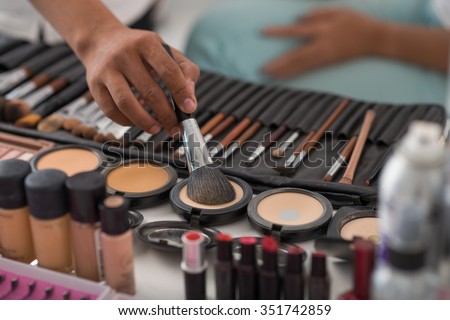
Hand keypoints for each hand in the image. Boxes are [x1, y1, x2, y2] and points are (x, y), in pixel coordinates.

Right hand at [80, 26, 199, 135]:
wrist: (101, 41)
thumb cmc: (139, 50)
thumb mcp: (165, 50)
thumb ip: (184, 70)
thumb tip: (190, 97)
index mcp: (147, 43)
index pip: (168, 70)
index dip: (181, 92)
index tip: (189, 109)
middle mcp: (125, 55)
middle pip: (149, 91)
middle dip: (166, 115)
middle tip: (175, 128)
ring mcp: (107, 70)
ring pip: (126, 103)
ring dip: (145, 122)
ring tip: (157, 129)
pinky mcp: (94, 85)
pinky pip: (111, 110)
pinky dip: (127, 121)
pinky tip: (138, 122)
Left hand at [263, 8, 381, 78]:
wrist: (375, 39)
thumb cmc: (356, 21)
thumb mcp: (339, 10)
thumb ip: (318, 12)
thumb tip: (299, 18)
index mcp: (323, 28)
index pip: (296, 30)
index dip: (279, 32)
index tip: (263, 32)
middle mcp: (322, 44)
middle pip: (296, 55)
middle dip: (278, 63)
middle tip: (262, 70)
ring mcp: (325, 55)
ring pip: (301, 65)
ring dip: (284, 71)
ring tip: (269, 76)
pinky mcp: (328, 62)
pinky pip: (308, 68)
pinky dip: (295, 72)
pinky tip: (285, 76)